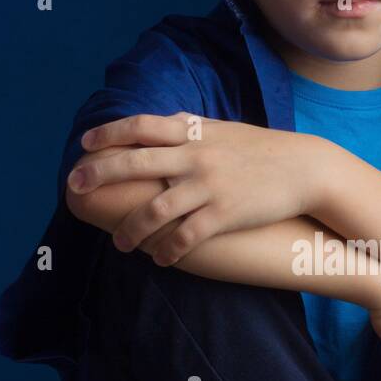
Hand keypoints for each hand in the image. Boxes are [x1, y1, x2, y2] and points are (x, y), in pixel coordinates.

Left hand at [67, 113, 322, 264]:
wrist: (305, 168)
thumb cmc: (262, 150)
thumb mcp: (224, 131)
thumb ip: (191, 129)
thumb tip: (164, 121)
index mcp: (193, 133)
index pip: (140, 127)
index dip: (108, 134)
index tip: (85, 145)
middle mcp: (195, 157)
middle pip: (135, 164)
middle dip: (99, 175)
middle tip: (75, 188)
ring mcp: (208, 186)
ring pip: (155, 210)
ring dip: (130, 229)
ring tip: (119, 244)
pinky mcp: (224, 214)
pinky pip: (186, 237)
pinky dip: (167, 250)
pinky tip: (159, 259)